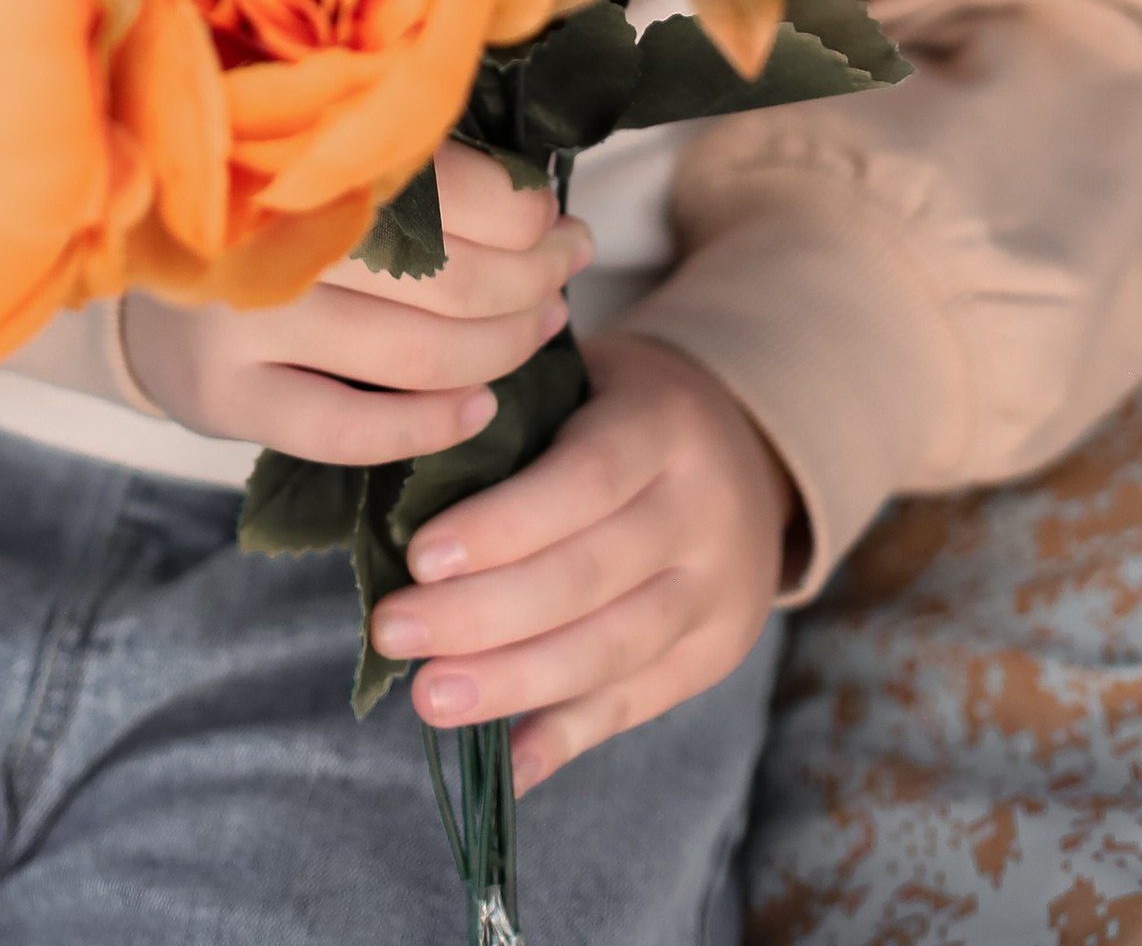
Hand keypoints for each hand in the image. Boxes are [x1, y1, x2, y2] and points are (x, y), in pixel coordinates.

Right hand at [123, 145, 589, 466]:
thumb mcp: (327, 168)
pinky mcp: (226, 398)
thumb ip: (413, 172)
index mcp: (302, 154)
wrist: (149, 291)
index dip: (529, 214)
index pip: (453, 190)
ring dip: (501, 350)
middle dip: (532, 282)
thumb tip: (544, 203)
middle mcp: (270, 234)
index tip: (560, 223)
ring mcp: (242, 321)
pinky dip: (429, 426)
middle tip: (566, 274)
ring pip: (415, 355)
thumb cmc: (269, 219)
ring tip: (540, 331)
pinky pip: (351, 431)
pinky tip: (480, 411)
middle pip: (450, 278)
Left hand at [368, 331, 794, 791]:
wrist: (747, 454)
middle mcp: (703, 509)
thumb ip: (517, 420)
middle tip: (395, 631)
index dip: (502, 526)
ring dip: (515, 682)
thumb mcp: (589, 378)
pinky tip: (507, 763)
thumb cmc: (623, 409)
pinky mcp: (715, 654)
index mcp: (664, 423)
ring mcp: (718, 590)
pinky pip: (636, 704)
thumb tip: (404, 485)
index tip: (418, 557)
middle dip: (483, 615)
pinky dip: (566, 737)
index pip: (583, 480)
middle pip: (589, 577)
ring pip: (612, 650)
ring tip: (431, 697)